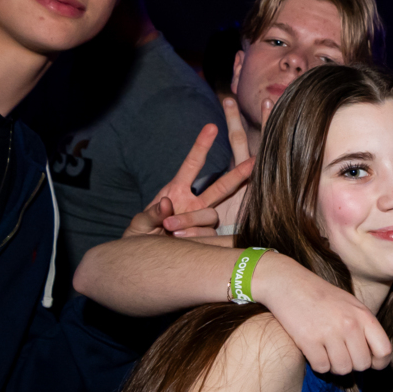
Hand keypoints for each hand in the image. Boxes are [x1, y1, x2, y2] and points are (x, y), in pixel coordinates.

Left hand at [124, 117, 254, 240]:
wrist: (147, 264)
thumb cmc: (141, 240)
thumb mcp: (139, 225)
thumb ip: (150, 214)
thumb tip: (167, 204)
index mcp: (176, 192)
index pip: (192, 165)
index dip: (201, 146)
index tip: (212, 127)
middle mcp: (194, 204)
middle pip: (221, 186)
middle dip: (238, 174)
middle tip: (253, 162)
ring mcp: (203, 222)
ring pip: (211, 215)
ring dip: (191, 221)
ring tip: (170, 230)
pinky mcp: (208, 239)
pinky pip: (209, 236)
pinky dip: (194, 238)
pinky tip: (180, 242)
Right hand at [253, 253, 392, 373]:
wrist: (288, 283)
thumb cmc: (322, 296)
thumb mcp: (351, 305)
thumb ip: (365, 327)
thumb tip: (379, 356)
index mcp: (363, 315)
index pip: (384, 350)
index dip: (379, 362)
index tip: (370, 362)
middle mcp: (349, 324)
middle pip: (362, 364)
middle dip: (353, 364)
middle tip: (341, 354)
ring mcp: (329, 332)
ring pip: (342, 369)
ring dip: (334, 365)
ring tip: (327, 352)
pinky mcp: (308, 340)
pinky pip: (321, 367)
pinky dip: (318, 364)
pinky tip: (314, 351)